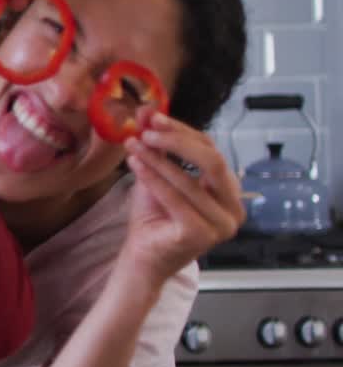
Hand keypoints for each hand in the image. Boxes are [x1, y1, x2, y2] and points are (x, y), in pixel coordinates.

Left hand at [122, 113, 245, 286]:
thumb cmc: (154, 217)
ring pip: (190, 180)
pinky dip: (153, 178)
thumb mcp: (156, 173)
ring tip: (133, 144)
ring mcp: (221, 225)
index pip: (211, 150)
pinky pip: (175, 199)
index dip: (182, 131)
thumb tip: (147, 109)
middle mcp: (234, 209)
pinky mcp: (201, 235)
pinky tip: (135, 163)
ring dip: (157, 158)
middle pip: (213, 162)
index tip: (153, 117)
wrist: (143, 256)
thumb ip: (157, 144)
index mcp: (230, 192)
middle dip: (177, 142)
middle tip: (146, 131)